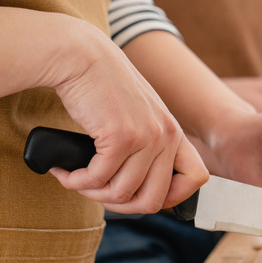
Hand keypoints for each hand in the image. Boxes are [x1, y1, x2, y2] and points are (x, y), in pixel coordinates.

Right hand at [49, 22, 208, 213]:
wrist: (82, 57)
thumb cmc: (104, 88)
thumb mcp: (140, 116)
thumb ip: (149, 144)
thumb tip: (137, 188)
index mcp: (175, 132)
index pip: (196, 178)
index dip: (171, 196)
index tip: (140, 192)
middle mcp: (167, 136)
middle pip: (153, 200)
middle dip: (121, 206)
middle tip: (97, 192)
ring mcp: (146, 137)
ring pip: (122, 194)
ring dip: (92, 193)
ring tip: (75, 178)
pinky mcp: (120, 137)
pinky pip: (97, 179)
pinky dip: (76, 181)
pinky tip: (64, 171)